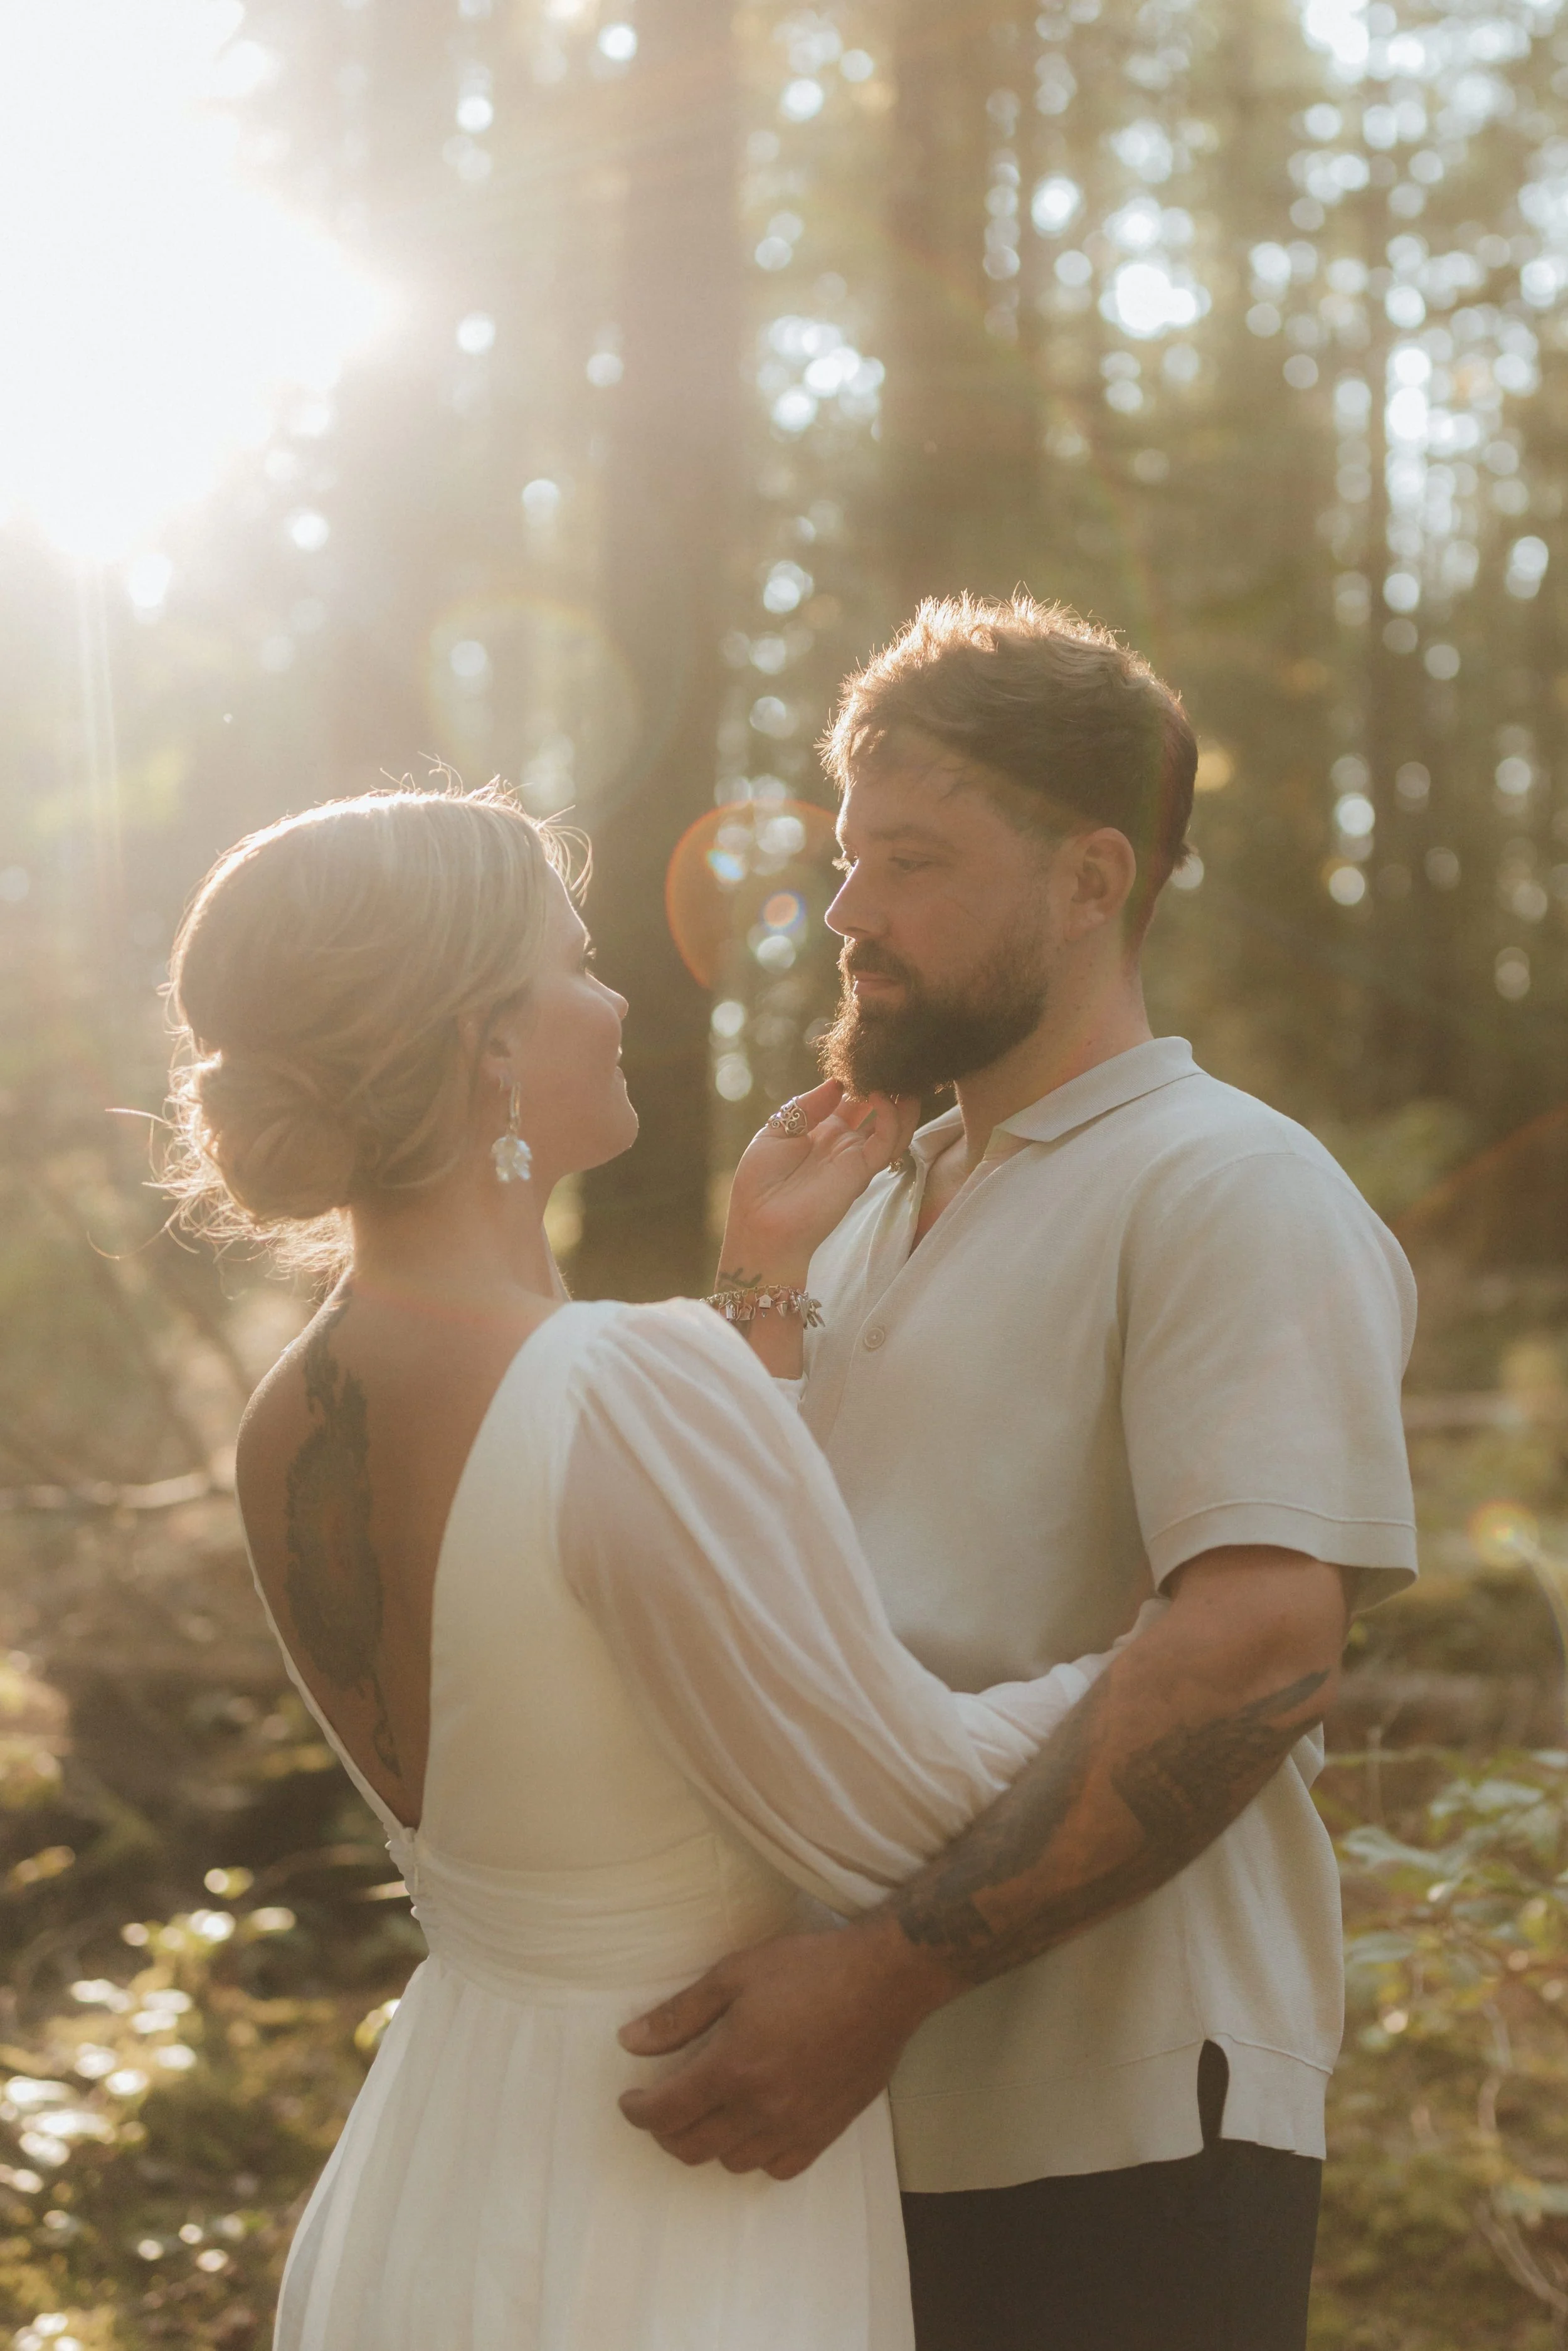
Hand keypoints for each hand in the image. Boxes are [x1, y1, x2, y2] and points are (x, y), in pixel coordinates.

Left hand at [616, 1915, 947, 2179]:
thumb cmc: (809, 1969)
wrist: (885, 1981)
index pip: (665, 2112)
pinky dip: (754, 2155)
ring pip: (731, 2162)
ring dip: (707, 2143)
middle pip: (692, 2146)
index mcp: (733, 2067)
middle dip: (665, 2131)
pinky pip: (778, 2167)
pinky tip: (752, 2128)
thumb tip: (629, 2041)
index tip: (630, 2099)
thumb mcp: (735, 1975)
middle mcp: (761, 2108)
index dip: (637, 2111)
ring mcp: (796, 2126)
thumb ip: (680, 2014)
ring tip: (704, 2113)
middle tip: (661, 2106)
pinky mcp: (826, 2131)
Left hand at [720, 1080, 918, 1285]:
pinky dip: (892, 1118)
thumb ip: (805, 1107)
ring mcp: (855, 1156)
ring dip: (900, 1100)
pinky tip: (883, 1097)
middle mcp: (843, 1143)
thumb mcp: (774, 1133)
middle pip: (877, 1110)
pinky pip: (887, 1142)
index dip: (859, 1079)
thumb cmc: (758, 1184)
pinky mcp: (862, 1171)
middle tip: (896, 1061)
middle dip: (887, 1086)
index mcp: (820, 1132)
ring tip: (901, 1074)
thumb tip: (837, 1083)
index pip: (851, 1100)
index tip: (866, 1056)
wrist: (761, 1227)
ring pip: (893, 1125)